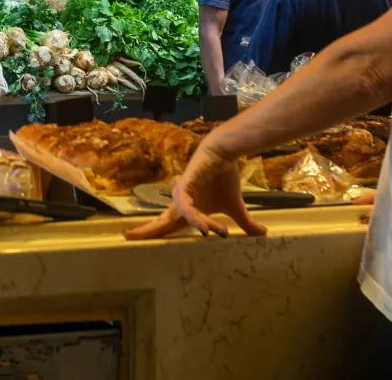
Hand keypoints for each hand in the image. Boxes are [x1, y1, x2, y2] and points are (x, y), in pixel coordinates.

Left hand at [124, 144, 266, 240]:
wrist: (225, 154)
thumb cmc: (223, 178)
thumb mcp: (235, 207)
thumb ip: (245, 224)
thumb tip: (263, 235)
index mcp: (186, 210)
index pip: (167, 225)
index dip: (153, 232)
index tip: (132, 238)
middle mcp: (181, 203)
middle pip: (161, 222)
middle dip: (147, 231)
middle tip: (128, 237)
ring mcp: (183, 194)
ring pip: (179, 218)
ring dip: (198, 227)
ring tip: (218, 233)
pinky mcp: (187, 186)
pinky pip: (189, 207)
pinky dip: (196, 218)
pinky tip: (205, 228)